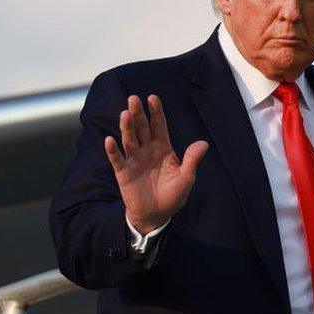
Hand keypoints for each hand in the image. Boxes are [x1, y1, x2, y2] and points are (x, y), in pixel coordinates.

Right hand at [104, 94, 208, 234]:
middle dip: (139, 114)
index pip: (159, 126)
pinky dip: (113, 150)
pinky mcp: (123, 172)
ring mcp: (134, 160)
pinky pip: (117, 159)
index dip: (156, 112)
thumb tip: (204, 143)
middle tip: (134, 99)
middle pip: (142, 128)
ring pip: (129, 139)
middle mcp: (147, 150)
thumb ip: (192, 160)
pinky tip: (110, 141)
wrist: (156, 215)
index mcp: (163, 148)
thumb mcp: (186, 178)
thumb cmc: (173, 195)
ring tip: (125, 114)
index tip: (153, 97)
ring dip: (126, 127)